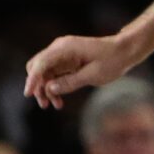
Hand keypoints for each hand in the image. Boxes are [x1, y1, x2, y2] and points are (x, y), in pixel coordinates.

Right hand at [23, 33, 137, 108]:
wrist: (125, 51)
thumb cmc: (112, 60)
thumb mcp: (93, 75)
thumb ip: (70, 82)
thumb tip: (50, 88)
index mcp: (64, 48)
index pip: (41, 63)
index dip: (33, 79)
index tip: (28, 94)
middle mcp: (59, 48)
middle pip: (37, 67)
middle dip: (38, 86)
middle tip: (44, 104)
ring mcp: (62, 54)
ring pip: (44, 72)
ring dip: (46, 89)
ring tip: (55, 105)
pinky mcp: (66, 60)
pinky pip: (54, 74)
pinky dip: (54, 86)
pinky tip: (59, 99)